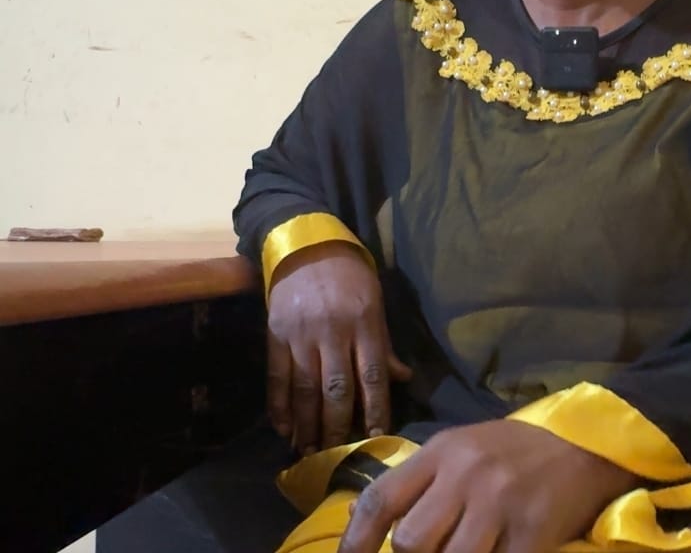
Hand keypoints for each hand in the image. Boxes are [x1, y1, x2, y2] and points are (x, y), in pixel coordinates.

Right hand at [266, 240, 411, 453]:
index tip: (375, 438)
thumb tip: (403, 379)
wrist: (308, 246)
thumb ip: (385, 345)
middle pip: (336, 389)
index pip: (372, 377)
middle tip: (335, 456)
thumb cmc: (351, 277)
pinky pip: (277, 376)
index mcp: (364, 325)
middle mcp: (333, 333)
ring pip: (305, 388)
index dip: (374, 411)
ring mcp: (301, 335)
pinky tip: (284, 427)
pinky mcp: (276, 334)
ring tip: (308, 451)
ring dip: (306, 424)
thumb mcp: (377, 304)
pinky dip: (279, 405)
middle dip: (336, 427)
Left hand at [339, 420, 640, 552]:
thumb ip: (418, 481)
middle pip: (410, 541)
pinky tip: (498, 552)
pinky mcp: (533, 532)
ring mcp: (501, 504)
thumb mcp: (462, 449)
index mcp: (443, 452)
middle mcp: (466, 475)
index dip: (355, 542)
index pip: (380, 499)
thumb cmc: (517, 450)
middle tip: (431, 551)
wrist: (586, 445)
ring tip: (468, 548)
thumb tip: (361, 522)